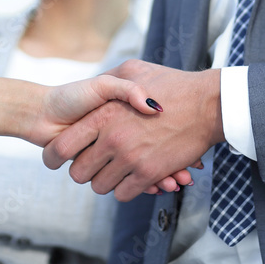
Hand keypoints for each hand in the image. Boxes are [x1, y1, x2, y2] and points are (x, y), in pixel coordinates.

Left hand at [43, 60, 223, 201]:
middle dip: (84, 171)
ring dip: (106, 181)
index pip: (62, 148)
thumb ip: (110, 81)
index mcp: (102, 114)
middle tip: (94, 164)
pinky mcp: (149, 173)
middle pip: (78, 174)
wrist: (207, 103)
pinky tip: (133, 177)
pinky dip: (126, 189)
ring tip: (115, 169)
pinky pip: (123, 194)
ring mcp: (130, 157)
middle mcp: (112, 138)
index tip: (66, 155)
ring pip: (100, 187)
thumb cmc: (172, 84)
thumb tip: (95, 92)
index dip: (58, 156)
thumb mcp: (133, 69)